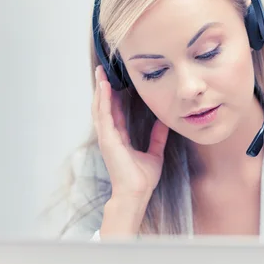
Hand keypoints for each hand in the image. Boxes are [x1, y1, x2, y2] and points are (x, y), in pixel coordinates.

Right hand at [92, 65, 168, 205]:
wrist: (136, 194)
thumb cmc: (142, 179)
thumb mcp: (154, 153)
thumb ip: (157, 137)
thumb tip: (164, 122)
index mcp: (119, 138)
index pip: (114, 112)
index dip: (112, 97)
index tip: (113, 81)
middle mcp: (110, 136)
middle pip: (103, 106)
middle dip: (102, 88)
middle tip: (102, 70)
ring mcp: (106, 137)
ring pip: (100, 107)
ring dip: (99, 89)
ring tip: (100, 72)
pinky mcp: (107, 139)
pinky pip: (103, 115)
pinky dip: (103, 99)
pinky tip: (104, 86)